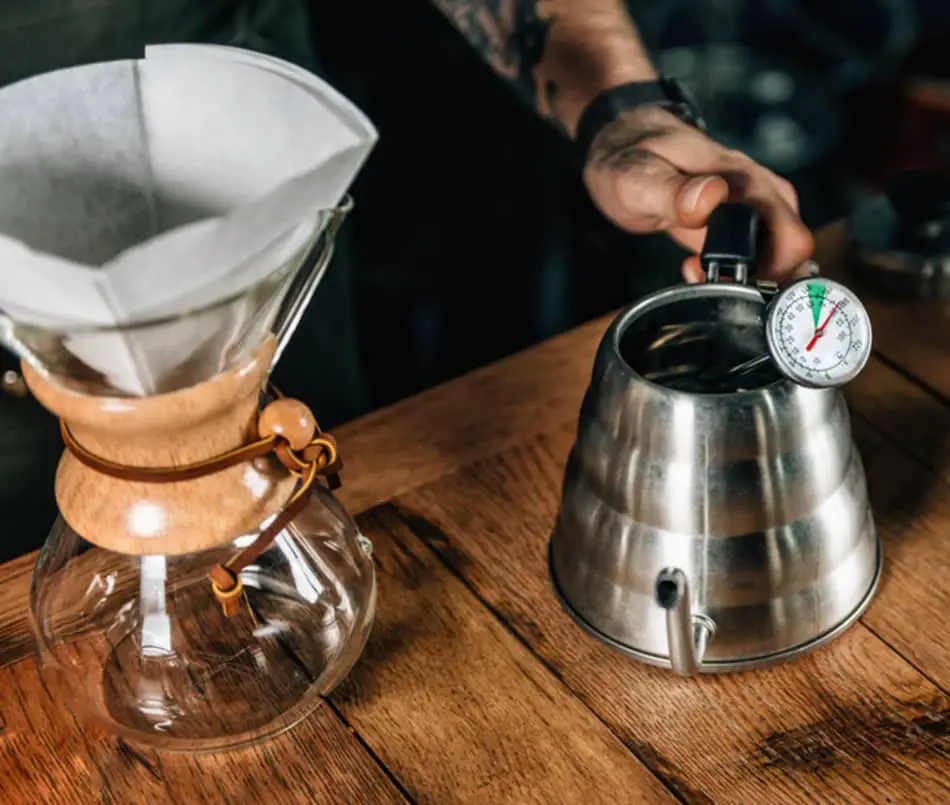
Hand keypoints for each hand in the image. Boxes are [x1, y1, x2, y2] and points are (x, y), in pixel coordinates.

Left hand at [581, 106, 814, 283]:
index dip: (764, 270)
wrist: (624, 141)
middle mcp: (758, 188)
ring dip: (749, 276)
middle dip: (760, 278)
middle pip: (794, 250)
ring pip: (781, 252)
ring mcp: (754, 201)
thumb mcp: (637, 177)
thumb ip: (674, 191)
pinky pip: (760, 248)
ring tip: (703, 272)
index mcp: (742, 180)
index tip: (720, 276)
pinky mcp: (742, 214)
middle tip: (710, 280)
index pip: (790, 238)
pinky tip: (706, 268)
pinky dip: (740, 268)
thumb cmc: (630, 155)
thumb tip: (712, 198)